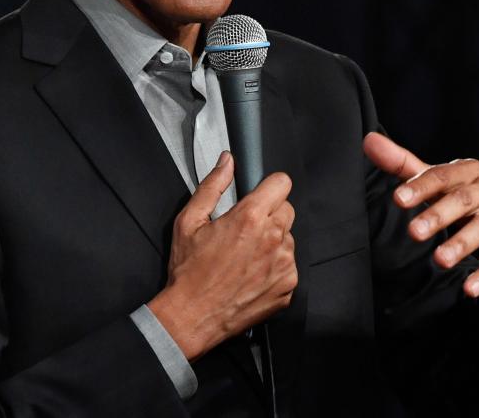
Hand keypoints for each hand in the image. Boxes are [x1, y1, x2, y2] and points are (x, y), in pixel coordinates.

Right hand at [148, 151, 296, 359]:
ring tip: (246, 256)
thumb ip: (212, 185)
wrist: (192, 316)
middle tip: (246, 230)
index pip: (282, 183)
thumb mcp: (189, 221)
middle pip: (287, 209)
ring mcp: (284, 265)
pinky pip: (289, 266)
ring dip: (273, 242)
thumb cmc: (189, 271)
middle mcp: (273, 239)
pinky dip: (275, 267)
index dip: (269, 186)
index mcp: (250, 218)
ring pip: (289, 238)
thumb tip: (227, 162)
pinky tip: (252, 274)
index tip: (261, 195)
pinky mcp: (288, 287)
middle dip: (270, 214)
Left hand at [363, 132, 478, 297]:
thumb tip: (369, 142)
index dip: (420, 186)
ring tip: (440, 260)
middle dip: (438, 216)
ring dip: (462, 244)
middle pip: (463, 200)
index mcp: (468, 171)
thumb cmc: (476, 193)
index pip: (441, 176)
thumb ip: (405, 165)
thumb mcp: (445, 178)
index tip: (398, 198)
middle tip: (414, 232)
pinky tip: (470, 288)